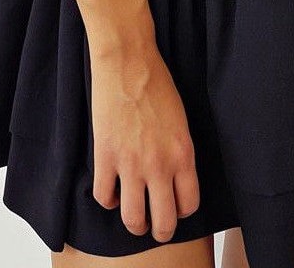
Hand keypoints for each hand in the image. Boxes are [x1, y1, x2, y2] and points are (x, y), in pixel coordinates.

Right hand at [89, 39, 200, 241]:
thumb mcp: (181, 121)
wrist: (128, 62)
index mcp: (183, 154)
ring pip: (133, 219)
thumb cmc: (157, 84)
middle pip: (164, 222)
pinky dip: (107, 199)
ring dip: (134, 223)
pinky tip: (111, 189)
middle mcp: (159, 165)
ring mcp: (131, 163)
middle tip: (155, 226)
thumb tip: (173, 177)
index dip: (182, 212)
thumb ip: (178, 152)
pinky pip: (104, 196)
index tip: (174, 207)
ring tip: (133, 216)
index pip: (189, 205)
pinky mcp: (105, 156)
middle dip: (160, 230)